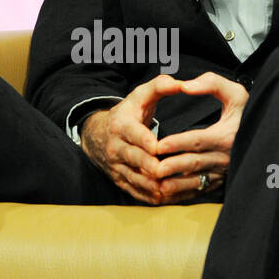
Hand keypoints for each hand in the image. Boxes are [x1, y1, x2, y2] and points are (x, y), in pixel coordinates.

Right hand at [80, 71, 247, 204]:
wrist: (97, 134)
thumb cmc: (127, 113)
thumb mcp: (139, 96)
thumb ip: (160, 86)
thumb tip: (179, 82)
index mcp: (122, 126)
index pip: (136, 136)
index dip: (150, 143)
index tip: (162, 147)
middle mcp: (116, 149)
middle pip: (138, 162)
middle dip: (157, 168)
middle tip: (179, 171)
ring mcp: (117, 167)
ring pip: (138, 181)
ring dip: (159, 185)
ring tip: (181, 185)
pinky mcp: (120, 181)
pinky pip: (137, 193)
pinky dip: (154, 196)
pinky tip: (172, 195)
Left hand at [152, 72, 247, 199]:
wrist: (269, 134)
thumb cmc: (247, 110)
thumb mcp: (235, 92)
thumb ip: (210, 83)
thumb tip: (185, 86)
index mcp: (228, 135)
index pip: (199, 139)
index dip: (178, 142)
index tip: (160, 145)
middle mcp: (227, 156)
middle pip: (196, 162)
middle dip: (174, 166)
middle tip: (154, 169)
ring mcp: (225, 170)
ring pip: (198, 179)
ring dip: (178, 183)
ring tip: (160, 185)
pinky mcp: (223, 180)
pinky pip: (203, 187)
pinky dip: (186, 191)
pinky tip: (171, 192)